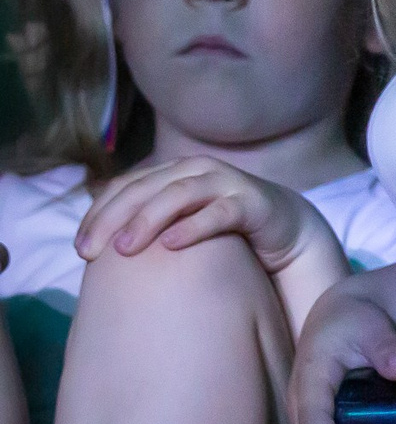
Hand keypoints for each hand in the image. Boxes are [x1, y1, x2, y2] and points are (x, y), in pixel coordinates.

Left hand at [75, 156, 329, 277]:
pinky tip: (171, 245)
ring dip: (147, 221)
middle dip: (113, 219)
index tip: (80, 249)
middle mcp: (197, 170)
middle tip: (90, 252)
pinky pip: (219, 213)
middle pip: (144, 189)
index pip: (124, 187)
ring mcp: (226, 183)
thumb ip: (150, 221)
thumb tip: (100, 241)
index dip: (98, 214)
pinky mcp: (252, 203)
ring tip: (124, 249)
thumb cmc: (226, 230)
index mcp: (174, 172)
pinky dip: (193, 227)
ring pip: (177, 195)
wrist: (286, 229)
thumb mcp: (182, 221)